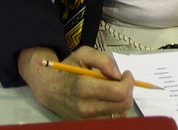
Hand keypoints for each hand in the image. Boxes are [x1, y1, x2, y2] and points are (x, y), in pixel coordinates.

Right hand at [18, 46, 134, 118]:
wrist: (49, 89)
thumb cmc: (68, 70)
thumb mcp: (83, 54)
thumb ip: (103, 59)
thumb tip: (118, 74)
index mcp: (85, 87)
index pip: (119, 92)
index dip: (129, 82)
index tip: (126, 74)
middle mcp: (86, 107)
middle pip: (123, 105)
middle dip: (128, 91)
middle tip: (122, 82)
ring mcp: (87, 120)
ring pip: (120, 115)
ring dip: (122, 102)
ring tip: (114, 91)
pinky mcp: (87, 125)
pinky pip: (111, 121)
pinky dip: (115, 111)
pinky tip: (109, 101)